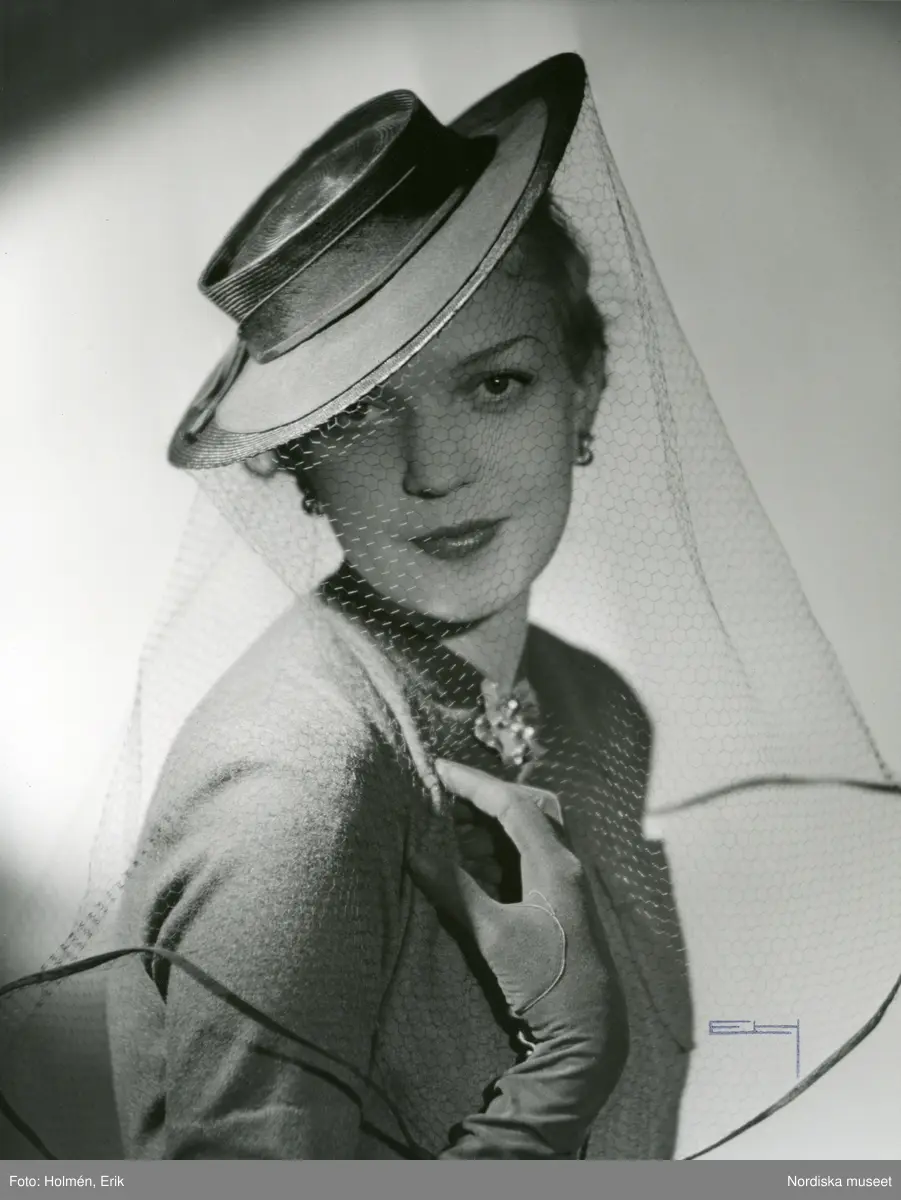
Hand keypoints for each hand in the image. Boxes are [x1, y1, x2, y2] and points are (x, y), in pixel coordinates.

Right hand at [410, 758, 621, 1052]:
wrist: (588, 1034)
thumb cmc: (546, 983)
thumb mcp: (492, 936)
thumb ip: (454, 889)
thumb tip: (415, 853)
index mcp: (556, 864)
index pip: (512, 804)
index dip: (473, 782)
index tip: (436, 769)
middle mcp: (565, 864)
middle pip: (529, 806)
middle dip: (486, 797)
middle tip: (445, 796)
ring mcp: (564, 883)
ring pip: (528, 832)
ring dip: (488, 826)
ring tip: (446, 832)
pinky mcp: (557, 902)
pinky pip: (526, 857)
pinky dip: (495, 851)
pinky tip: (466, 864)